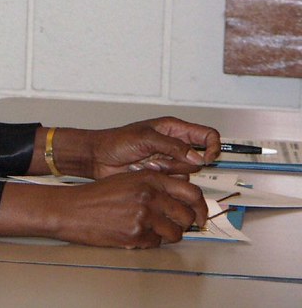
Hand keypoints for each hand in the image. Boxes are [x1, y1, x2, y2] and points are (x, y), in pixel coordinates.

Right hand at [0, 171, 207, 247]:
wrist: (72, 209)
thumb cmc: (97, 195)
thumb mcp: (128, 179)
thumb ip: (155, 185)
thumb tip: (182, 198)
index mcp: (150, 179)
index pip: (191, 192)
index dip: (200, 206)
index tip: (201, 215)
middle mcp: (149, 195)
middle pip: (187, 215)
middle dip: (184, 223)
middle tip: (176, 225)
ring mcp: (143, 216)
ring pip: (175, 233)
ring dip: (168, 235)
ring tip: (151, 230)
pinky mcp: (135, 235)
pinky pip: (156, 243)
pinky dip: (149, 241)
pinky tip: (134, 232)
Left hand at [43, 119, 219, 178]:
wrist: (99, 158)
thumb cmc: (117, 141)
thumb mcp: (145, 138)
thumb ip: (172, 147)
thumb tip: (198, 158)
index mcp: (174, 129)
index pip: (207, 135)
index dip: (213, 147)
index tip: (207, 158)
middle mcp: (175, 145)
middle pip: (199, 159)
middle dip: (180, 162)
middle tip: (157, 158)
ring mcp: (169, 161)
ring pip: (187, 174)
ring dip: (167, 171)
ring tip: (146, 164)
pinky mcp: (162, 176)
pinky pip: (175, 184)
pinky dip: (162, 180)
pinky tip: (144, 172)